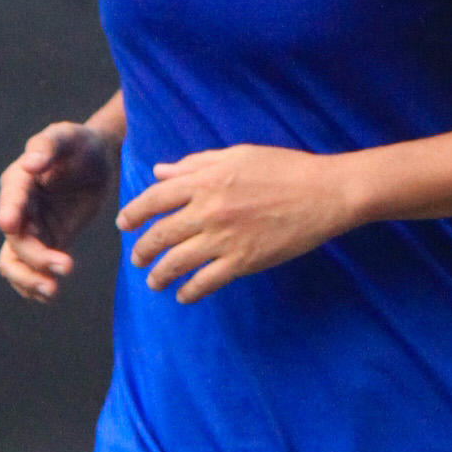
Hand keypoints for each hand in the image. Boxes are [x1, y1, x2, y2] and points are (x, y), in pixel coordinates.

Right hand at [0, 120, 118, 302]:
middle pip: (15, 239)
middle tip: (66, 266)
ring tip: (52, 291)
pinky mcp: (45, 242)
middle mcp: (18, 208)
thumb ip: (48, 145)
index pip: (11, 198)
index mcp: (19, 180)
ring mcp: (29, 228)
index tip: (11, 226)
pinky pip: (31, 268)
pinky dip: (34, 284)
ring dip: (29, 278)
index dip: (10, 211)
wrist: (98, 162)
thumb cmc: (80, 144)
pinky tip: (49, 295)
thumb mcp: (68, 137)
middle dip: (35, 256)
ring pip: (15, 261)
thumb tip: (30, 164)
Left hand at [116, 143, 360, 302]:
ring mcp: (225, 238)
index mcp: (205, 180)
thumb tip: (160, 172)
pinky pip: (206, 282)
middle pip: (160, 235)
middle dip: (142, 250)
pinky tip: (184, 295)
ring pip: (177, 262)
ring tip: (154, 282)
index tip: (125, 224)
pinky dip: (190, 292)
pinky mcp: (244, 261)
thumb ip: (196, 164)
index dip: (134, 213)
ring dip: (159, 275)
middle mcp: (208, 210)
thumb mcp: (238, 156)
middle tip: (137, 258)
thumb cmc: (285, 168)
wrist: (325, 193)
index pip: (154, 199)